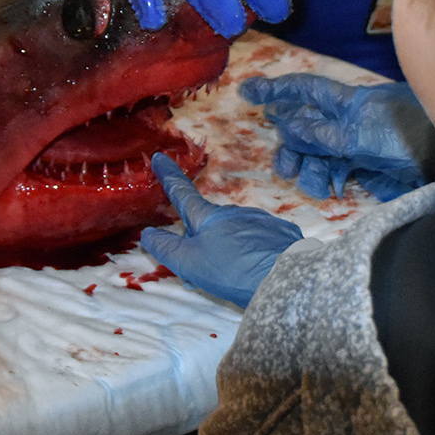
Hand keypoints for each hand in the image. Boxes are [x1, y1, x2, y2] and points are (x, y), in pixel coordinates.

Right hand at [140, 154, 302, 306]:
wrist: (286, 276)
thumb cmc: (233, 270)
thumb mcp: (190, 263)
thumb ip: (167, 249)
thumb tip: (148, 234)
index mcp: (209, 217)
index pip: (183, 193)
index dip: (169, 177)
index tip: (160, 157)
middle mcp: (234, 212)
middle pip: (208, 224)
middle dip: (201, 243)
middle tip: (202, 273)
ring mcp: (260, 220)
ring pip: (233, 233)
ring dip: (226, 250)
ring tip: (233, 278)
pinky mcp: (280, 234)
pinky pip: (257, 240)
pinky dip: (250, 253)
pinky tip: (255, 271)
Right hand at [239, 74, 434, 201]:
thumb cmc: (410, 138)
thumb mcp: (361, 137)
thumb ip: (323, 135)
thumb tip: (285, 125)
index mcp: (348, 103)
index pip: (305, 90)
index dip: (276, 89)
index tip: (247, 90)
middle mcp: (350, 120)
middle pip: (307, 127)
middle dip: (291, 145)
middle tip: (283, 167)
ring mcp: (360, 144)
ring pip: (320, 153)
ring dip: (308, 168)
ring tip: (309, 183)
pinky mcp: (370, 167)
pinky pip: (338, 170)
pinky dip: (328, 179)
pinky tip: (328, 190)